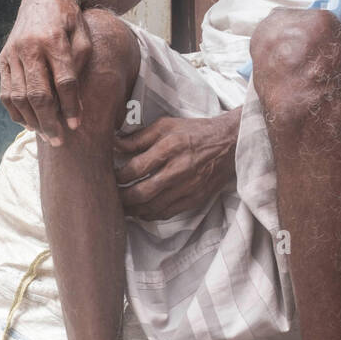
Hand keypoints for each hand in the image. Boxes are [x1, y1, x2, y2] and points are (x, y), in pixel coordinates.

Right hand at [0, 0, 91, 144]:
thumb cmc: (70, 21)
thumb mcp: (84, 38)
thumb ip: (79, 68)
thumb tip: (74, 104)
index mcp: (53, 40)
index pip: (63, 81)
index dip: (70, 106)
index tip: (76, 126)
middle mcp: (29, 48)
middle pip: (38, 93)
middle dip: (49, 121)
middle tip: (59, 141)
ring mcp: (12, 54)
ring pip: (18, 96)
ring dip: (31, 120)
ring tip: (45, 134)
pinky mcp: (3, 59)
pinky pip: (5, 91)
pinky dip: (14, 111)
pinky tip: (27, 123)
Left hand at [113, 111, 239, 220]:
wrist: (230, 143)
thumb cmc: (195, 131)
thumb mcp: (166, 125)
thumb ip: (139, 137)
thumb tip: (114, 145)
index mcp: (171, 147)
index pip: (136, 168)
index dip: (118, 176)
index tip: (110, 176)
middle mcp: (180, 169)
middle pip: (142, 192)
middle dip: (122, 198)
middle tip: (111, 196)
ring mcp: (189, 187)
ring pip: (153, 207)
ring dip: (133, 210)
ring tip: (122, 206)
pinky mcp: (195, 199)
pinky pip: (167, 213)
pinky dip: (150, 215)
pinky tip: (141, 210)